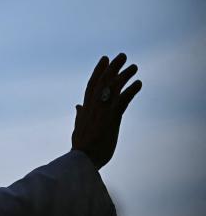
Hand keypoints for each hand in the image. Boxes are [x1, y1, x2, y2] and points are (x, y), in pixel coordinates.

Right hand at [71, 53, 141, 169]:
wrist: (83, 159)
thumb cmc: (82, 147)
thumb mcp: (79, 127)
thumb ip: (80, 114)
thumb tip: (78, 105)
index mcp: (86, 108)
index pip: (92, 84)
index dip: (99, 70)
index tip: (105, 59)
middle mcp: (93, 106)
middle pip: (103, 81)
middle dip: (112, 67)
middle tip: (122, 56)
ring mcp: (102, 111)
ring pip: (112, 88)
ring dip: (124, 75)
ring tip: (134, 66)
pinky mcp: (111, 118)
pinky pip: (122, 100)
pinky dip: (131, 90)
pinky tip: (139, 83)